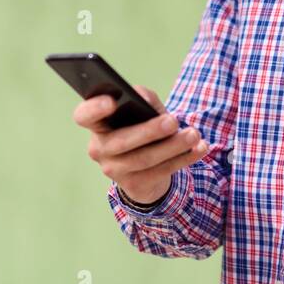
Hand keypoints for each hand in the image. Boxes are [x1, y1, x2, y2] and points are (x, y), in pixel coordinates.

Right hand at [74, 84, 207, 204]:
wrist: (145, 167)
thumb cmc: (141, 127)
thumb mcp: (141, 111)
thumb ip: (142, 99)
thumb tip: (143, 98)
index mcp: (97, 125)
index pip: (84, 116)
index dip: (94, 108)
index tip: (112, 101)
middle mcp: (100, 149)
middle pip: (121, 142)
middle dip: (149, 131)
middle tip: (173, 121)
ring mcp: (115, 170)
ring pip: (144, 159)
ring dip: (173, 146)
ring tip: (193, 135)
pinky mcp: (134, 185)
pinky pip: (160, 172)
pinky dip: (183, 159)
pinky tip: (199, 148)